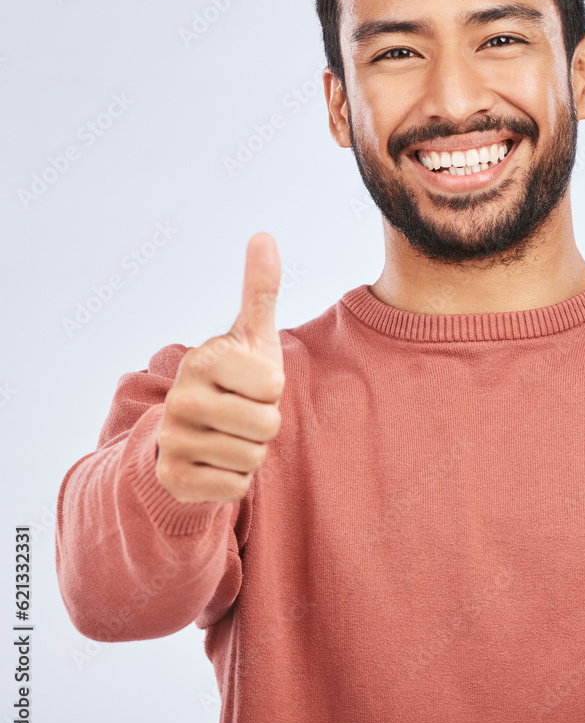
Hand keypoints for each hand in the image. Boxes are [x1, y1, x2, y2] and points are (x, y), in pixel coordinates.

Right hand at [156, 233, 284, 502]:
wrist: (192, 432)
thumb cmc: (234, 378)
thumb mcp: (250, 334)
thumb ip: (260, 288)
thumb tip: (263, 234)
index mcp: (204, 359)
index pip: (273, 386)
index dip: (271, 389)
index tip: (250, 383)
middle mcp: (180, 398)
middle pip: (266, 425)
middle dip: (265, 424)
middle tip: (242, 413)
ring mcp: (173, 439)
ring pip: (253, 458)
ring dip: (251, 451)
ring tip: (229, 435)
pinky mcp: (174, 478)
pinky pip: (237, 488)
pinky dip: (235, 480)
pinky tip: (215, 462)